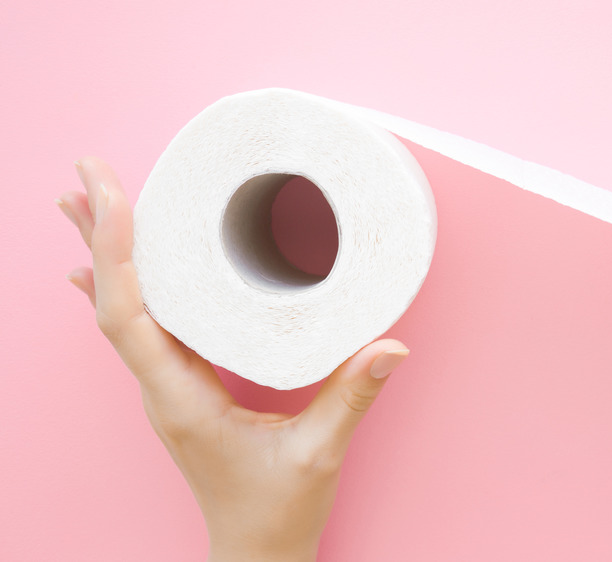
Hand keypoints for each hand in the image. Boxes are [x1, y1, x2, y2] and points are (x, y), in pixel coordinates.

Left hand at [57, 157, 409, 561]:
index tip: (113, 197)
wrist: (256, 550)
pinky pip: (143, 328)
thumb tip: (392, 346)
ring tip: (91, 204)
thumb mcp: (320, 454)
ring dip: (106, 257)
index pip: (130, 316)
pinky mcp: (184, 388)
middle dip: (100, 237)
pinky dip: (124, 289)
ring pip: (122, 312)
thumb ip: (352, 397)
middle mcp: (163, 390)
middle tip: (89, 177)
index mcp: (183, 400)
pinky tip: (110, 270)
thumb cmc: (278, 511)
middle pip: (113, 303)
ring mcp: (169, 389)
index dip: (117, 252)